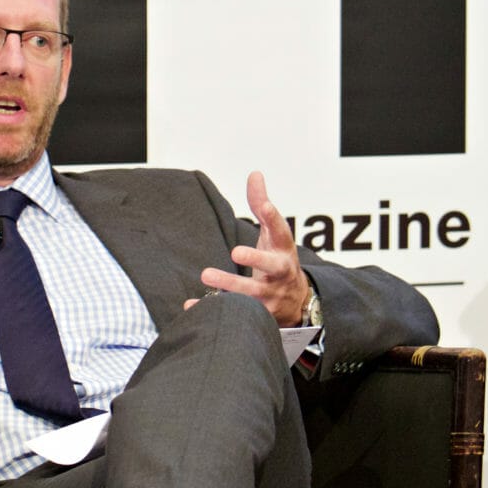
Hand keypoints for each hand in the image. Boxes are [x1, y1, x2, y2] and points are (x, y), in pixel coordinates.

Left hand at [194, 171, 309, 325]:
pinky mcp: (256, 313)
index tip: (265, 207)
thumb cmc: (279, 258)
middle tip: (235, 251)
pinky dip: (211, 308)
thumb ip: (262, 205)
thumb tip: (255, 174)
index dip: (274, 218)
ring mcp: (269, 295)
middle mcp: (279, 273)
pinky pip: (233, 312)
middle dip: (255, 259)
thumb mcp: (274, 233)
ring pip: (250, 293)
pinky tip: (191, 305)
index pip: (281, 232)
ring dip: (228, 284)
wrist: (296, 302)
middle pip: (271, 267)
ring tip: (206, 274)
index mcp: (283, 249)